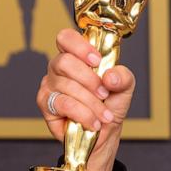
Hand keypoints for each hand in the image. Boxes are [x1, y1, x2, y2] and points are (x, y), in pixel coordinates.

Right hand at [36, 28, 135, 170]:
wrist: (105, 133)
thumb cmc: (110, 105)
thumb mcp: (124, 88)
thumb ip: (123, 77)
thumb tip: (110, 76)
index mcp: (76, 57)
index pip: (66, 38)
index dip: (79, 46)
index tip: (97, 60)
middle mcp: (59, 68)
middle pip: (65, 61)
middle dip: (90, 80)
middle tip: (105, 93)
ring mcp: (50, 85)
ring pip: (67, 86)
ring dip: (92, 103)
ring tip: (105, 116)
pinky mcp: (45, 103)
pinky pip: (64, 104)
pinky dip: (84, 114)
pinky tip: (94, 122)